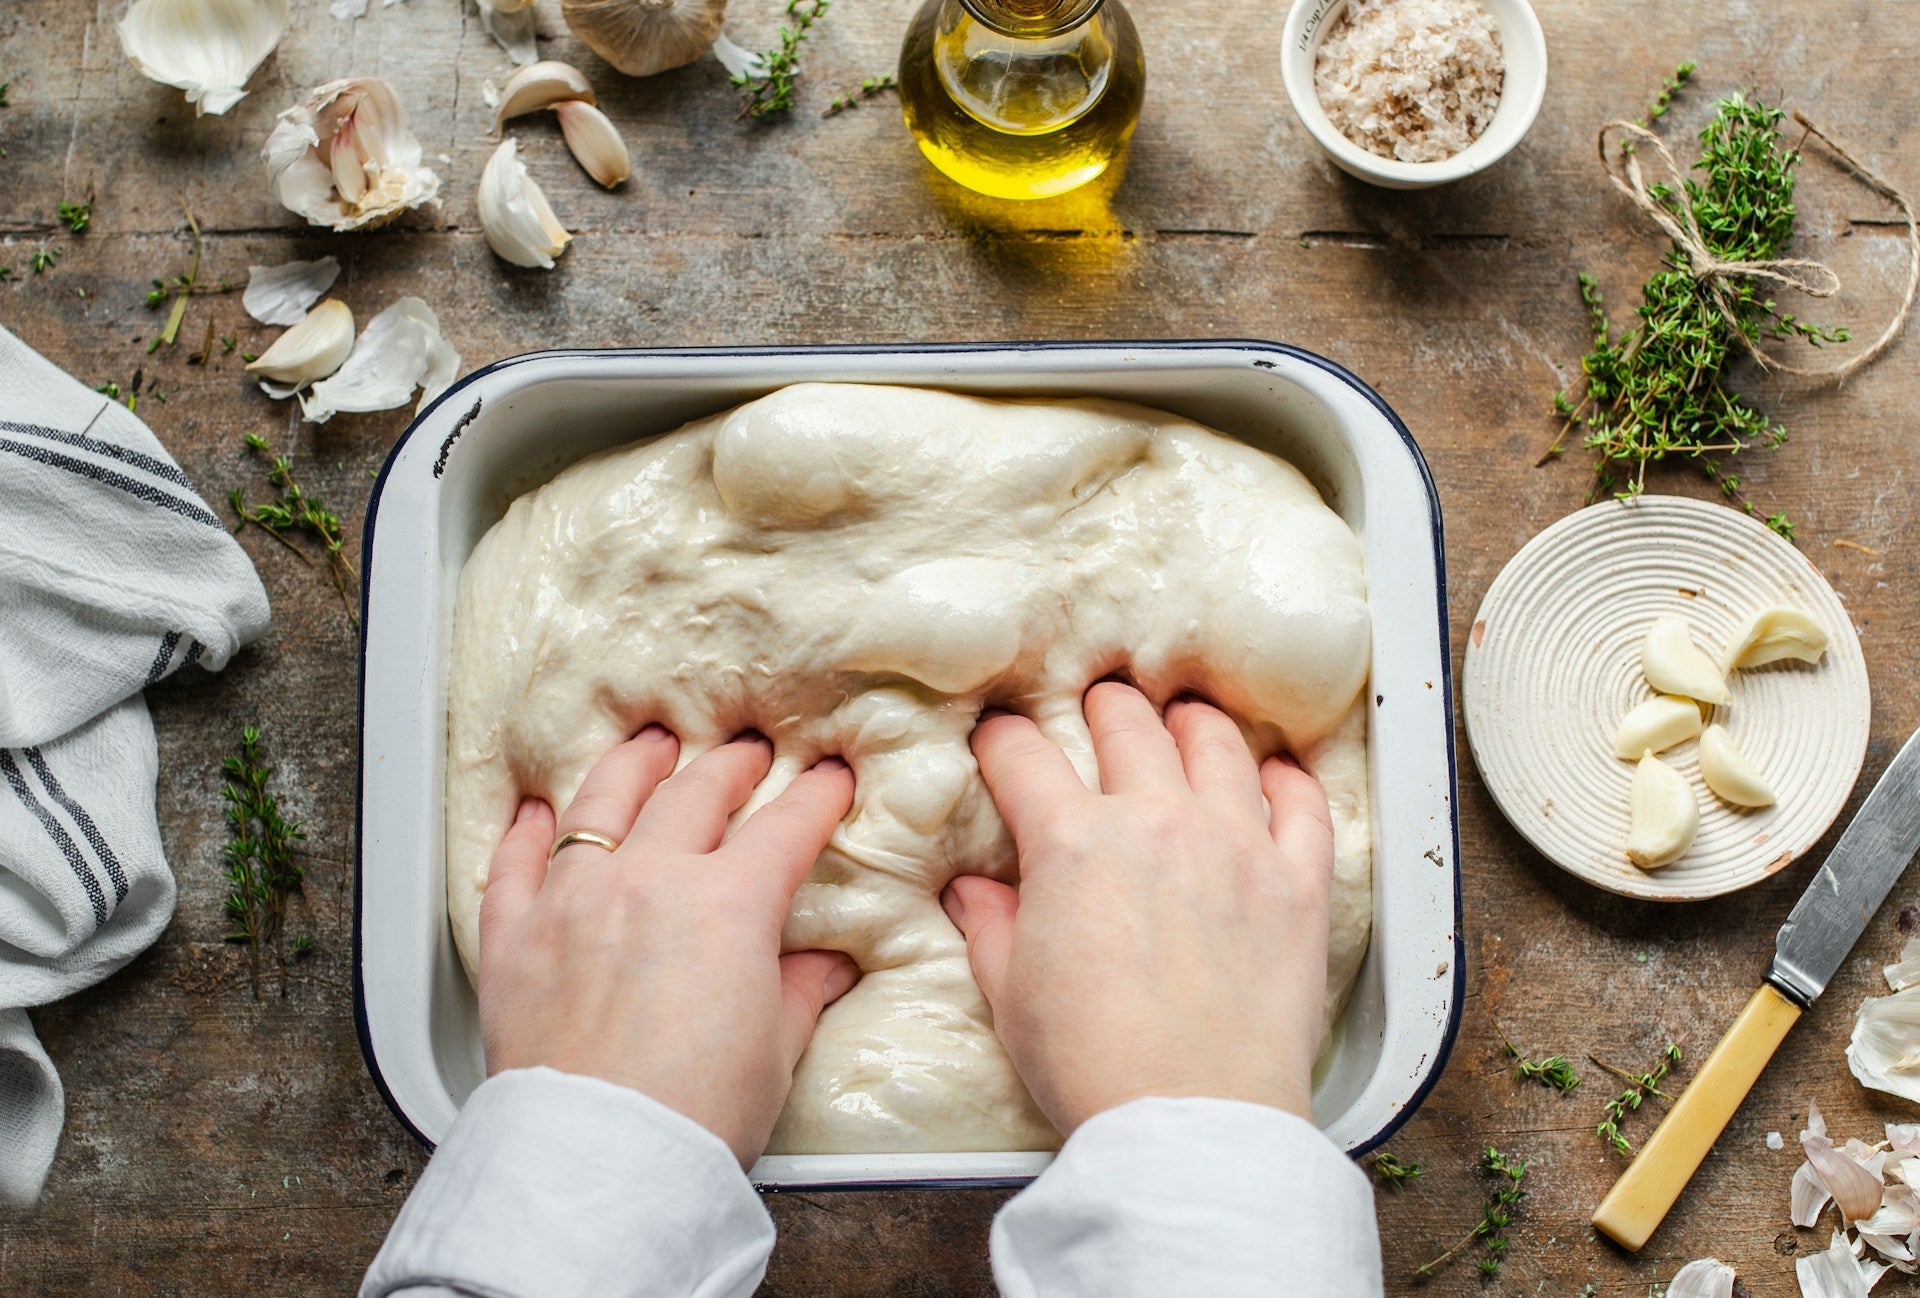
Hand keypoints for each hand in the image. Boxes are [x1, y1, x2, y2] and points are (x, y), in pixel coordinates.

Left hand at [477, 726, 857, 1166]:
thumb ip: (799, 991)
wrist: (604, 1161)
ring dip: (632, 766)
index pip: (785, 828)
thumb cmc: (694, 1115)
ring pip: (601, 803)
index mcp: (727, 904)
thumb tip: (823, 967)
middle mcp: (647, 881)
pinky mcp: (513, 937)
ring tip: (649, 746)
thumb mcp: (774, 1050)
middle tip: (745, 754)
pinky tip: (536, 811)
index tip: (830, 781)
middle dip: (729, 766)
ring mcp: (573, 900)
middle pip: (693, 794)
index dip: (816, 798)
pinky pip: (514, 863)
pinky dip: (527, 830)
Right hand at [949, 681, 1333, 1133]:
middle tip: (1100, 705)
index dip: (1003, 740)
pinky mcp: (1297, 884)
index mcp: (1074, 843)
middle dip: (1104, 707)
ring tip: (1185, 717)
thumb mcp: (1013, 997)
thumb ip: (993, 929)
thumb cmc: (1094, 1064)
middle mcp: (1157, 822)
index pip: (1025, 757)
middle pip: (1128, 726)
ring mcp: (1236, 845)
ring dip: (1192, 722)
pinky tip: (1278, 774)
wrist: (1191, 1115)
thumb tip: (974, 895)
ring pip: (1216, 744)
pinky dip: (1288, 780)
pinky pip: (1302, 805)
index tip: (1000, 738)